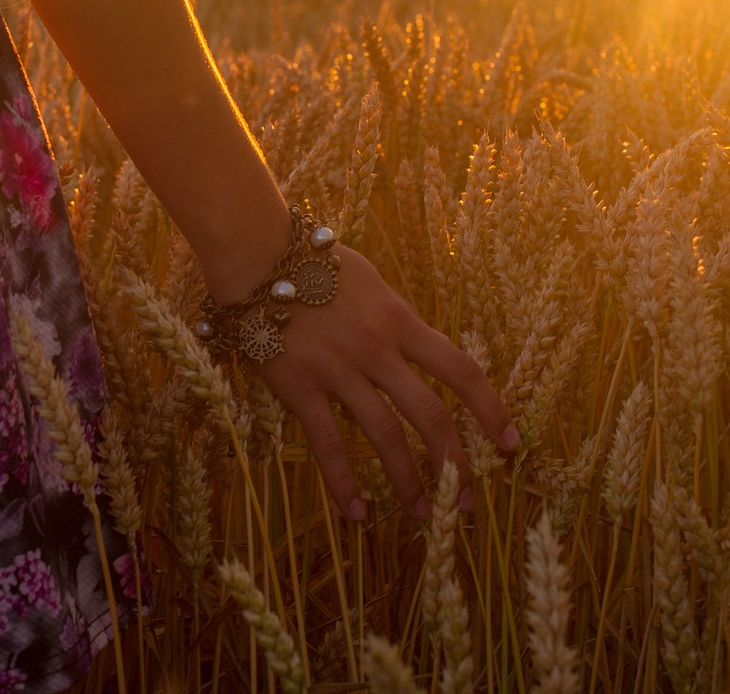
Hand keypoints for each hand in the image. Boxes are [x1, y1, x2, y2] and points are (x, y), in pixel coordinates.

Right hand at [260, 244, 519, 519]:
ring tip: (423, 516)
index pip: (459, 370)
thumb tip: (414, 342)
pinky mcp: (301, 387)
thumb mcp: (371, 283)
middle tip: (468, 503)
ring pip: (385, 435)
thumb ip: (394, 317)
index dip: (490, 409)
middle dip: (455, 463)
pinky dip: (344, 483)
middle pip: (430, 413)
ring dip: (408, 482)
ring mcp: (339, 370)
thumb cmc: (316, 261)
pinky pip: (327, 444)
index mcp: (399, 321)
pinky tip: (358, 513)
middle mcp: (377, 349)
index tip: (510, 442)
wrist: (261, 255)